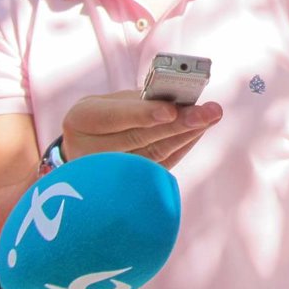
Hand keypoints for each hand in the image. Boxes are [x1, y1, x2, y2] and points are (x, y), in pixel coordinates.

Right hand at [60, 90, 222, 168]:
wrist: (86, 148)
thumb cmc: (107, 116)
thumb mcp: (113, 102)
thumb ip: (141, 101)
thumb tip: (182, 101)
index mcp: (80, 120)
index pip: (112, 117)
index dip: (143, 114)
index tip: (172, 110)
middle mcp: (86, 151)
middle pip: (137, 139)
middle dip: (177, 124)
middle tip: (208, 113)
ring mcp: (104, 175)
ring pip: (150, 157)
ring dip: (184, 136)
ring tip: (209, 119)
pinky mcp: (124, 188)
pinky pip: (158, 167)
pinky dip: (180, 148)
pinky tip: (197, 133)